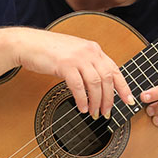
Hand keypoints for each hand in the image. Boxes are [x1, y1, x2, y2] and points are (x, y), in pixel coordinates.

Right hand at [14, 29, 134, 118]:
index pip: (114, 69)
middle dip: (109, 99)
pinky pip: (79, 87)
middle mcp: (89, 51)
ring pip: (95, 84)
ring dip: (96, 102)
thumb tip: (98, 83)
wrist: (28, 44)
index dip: (123, 87)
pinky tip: (82, 108)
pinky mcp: (65, 65)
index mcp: (93, 48)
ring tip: (94, 113)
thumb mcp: (74, 52)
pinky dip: (82, 100)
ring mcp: (77, 58)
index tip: (128, 100)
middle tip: (106, 112)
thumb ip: (87, 63)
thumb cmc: (47, 50)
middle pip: (107, 79)